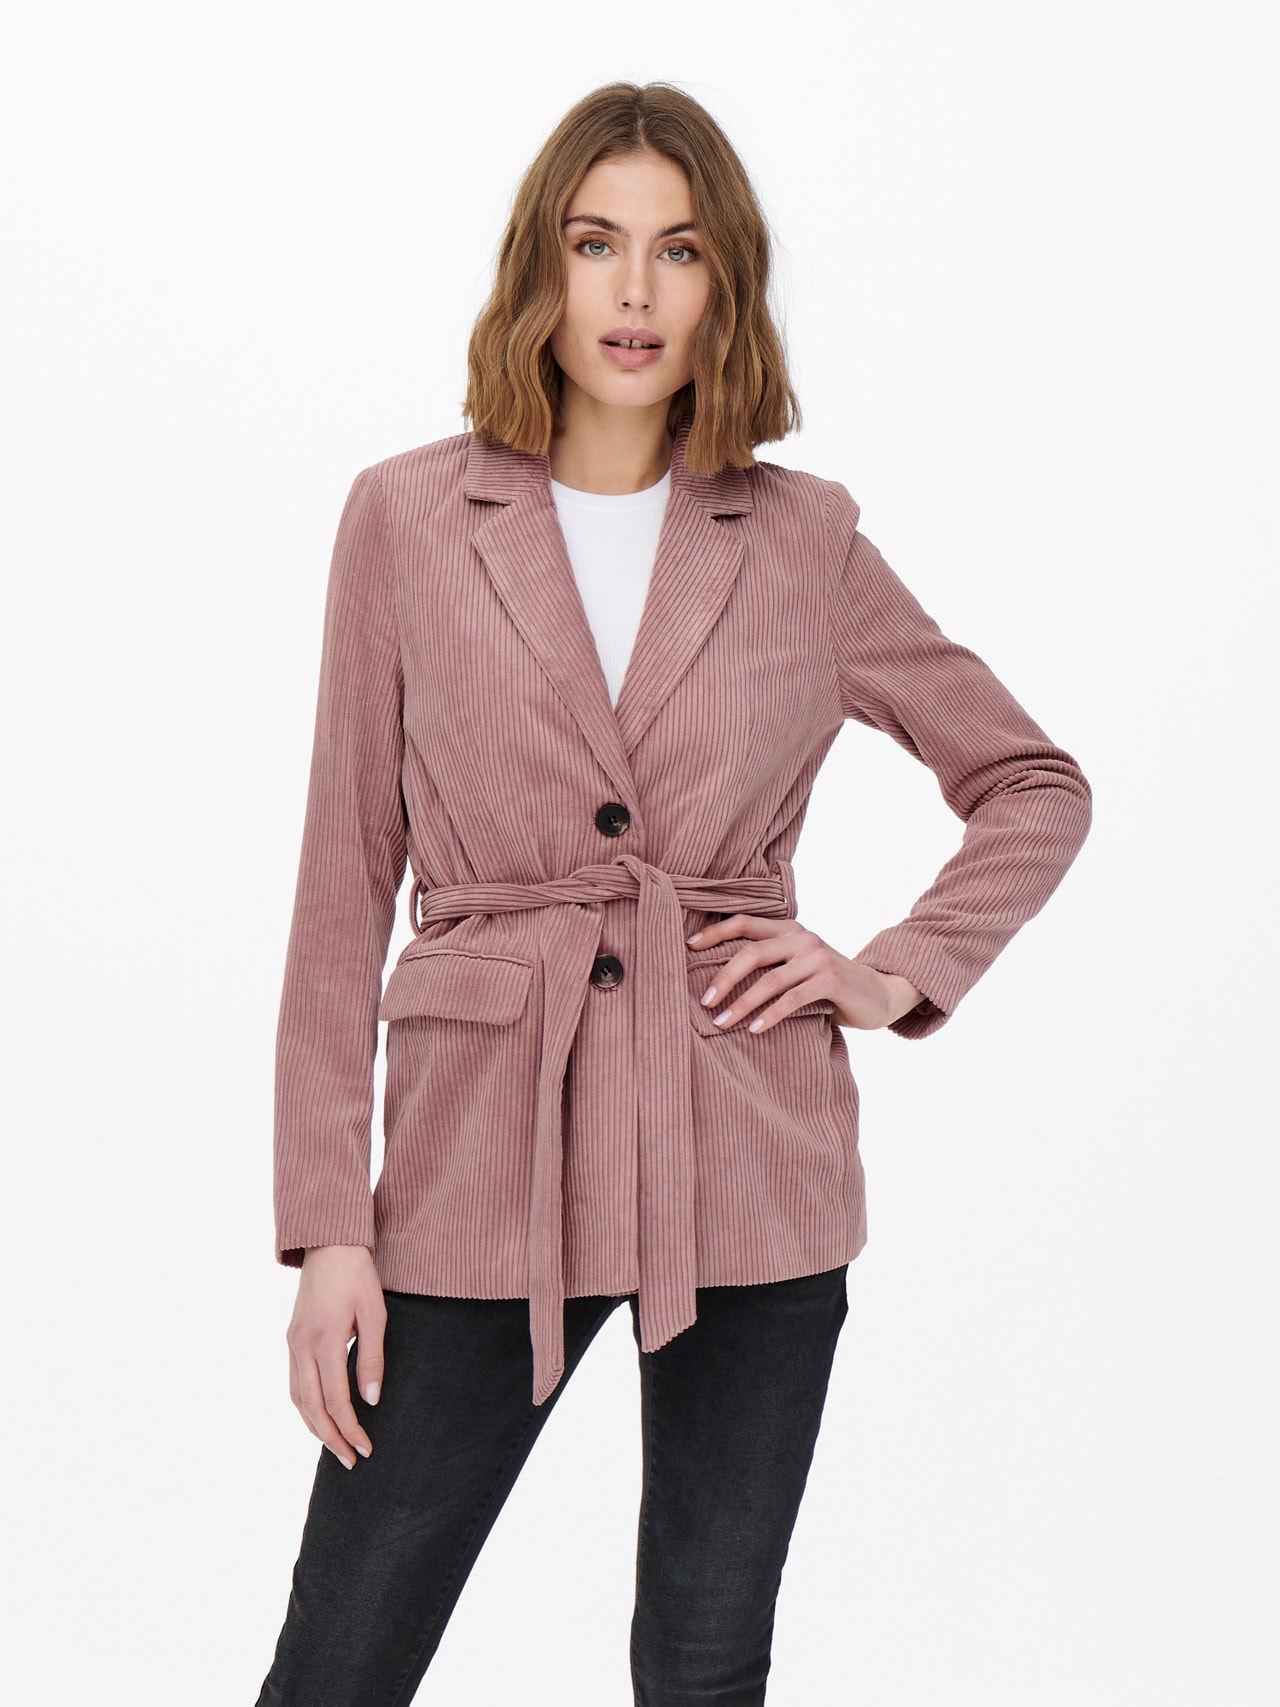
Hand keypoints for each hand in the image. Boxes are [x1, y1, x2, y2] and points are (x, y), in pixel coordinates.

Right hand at [286, 1245, 386, 1468]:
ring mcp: (292, 1343)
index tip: (365, 1448)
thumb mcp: (375, 1313)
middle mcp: (302, 1346)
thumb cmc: (358, 1275)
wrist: (329, 1244)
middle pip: (312, 1407)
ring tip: (335, 1447)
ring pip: (297, 1398)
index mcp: (325, 1340)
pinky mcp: (291, 1338)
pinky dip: (304, 1406)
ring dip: (314, 1427)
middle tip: (350, 1461)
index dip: (350, 1428)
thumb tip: (371, 1399)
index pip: (336, 1399)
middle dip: (331, 1438)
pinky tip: (318, 1416)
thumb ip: (372, 1357)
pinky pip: (293, 1382)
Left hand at [686, 915, 923, 1032]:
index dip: (715, 932)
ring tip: (721, 1022)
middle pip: (751, 952)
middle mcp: (802, 938)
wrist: (877, 993)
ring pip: (769, 980)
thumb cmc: (828, 984)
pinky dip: (769, 1015)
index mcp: (789, 929)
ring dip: (741, 1003)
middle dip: (722, 977)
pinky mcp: (830, 980)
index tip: (689, 947)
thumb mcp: (798, 966)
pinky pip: (791, 999)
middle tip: (703, 1001)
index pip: (744, 923)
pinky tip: (754, 1029)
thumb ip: (770, 963)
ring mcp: (817, 957)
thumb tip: (718, 979)